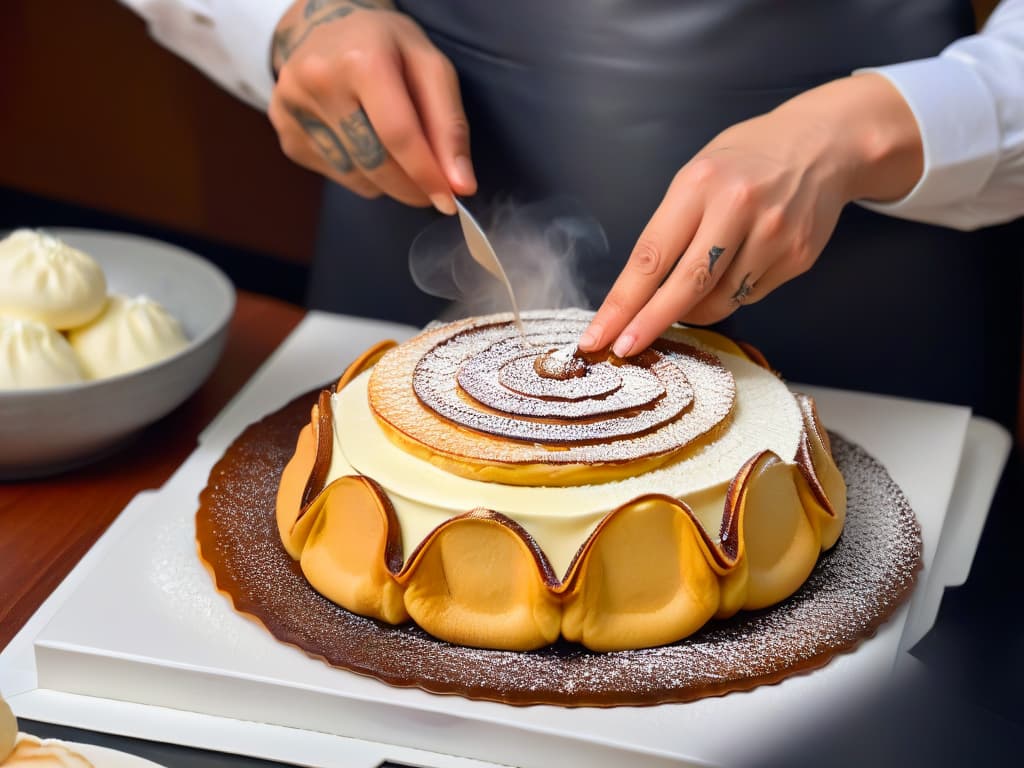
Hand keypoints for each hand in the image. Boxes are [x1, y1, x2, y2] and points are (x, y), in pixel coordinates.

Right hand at [268, 0, 475, 213]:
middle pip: (375, 163)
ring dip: (386, 181)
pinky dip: (361, 175)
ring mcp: (293, 110)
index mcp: (361, 59)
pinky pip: (336, 176)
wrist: (322, 24)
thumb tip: (461, 185)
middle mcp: (318, 82)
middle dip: (411, 186)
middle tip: (431, 189)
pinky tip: (363, 143)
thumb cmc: (386, 45)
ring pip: (355, 177)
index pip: (398, 135)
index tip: (449, 202)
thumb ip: (450, 125)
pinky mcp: (285, 132)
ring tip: (393, 149)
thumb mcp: (429, 66)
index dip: (427, 175)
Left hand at [578, 74, 923, 356]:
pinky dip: (732, 294)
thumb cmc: (744, 163)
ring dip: (694, 310)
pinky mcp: (797, 256)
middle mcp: (737, 208)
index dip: (622, 303)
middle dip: (649, 324)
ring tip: (691, 294)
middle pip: (685, 285)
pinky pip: (750, 295)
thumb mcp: (696, 177)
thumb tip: (638, 294)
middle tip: (625, 348)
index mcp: (699, 185)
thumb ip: (670, 229)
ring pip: (720, 300)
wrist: (821, 146)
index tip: (599, 334)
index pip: (650, 257)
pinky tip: (737, 267)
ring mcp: (773, 234)